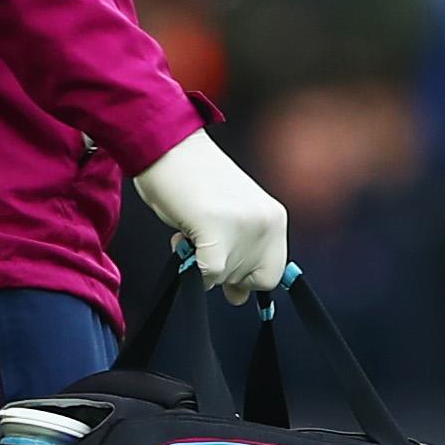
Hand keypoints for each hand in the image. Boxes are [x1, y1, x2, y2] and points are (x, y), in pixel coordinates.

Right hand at [134, 128, 289, 301]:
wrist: (168, 146)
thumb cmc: (194, 181)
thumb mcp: (232, 216)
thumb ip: (242, 253)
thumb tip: (239, 298)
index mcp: (275, 218)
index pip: (274, 274)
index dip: (247, 278)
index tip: (226, 270)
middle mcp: (266, 223)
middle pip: (250, 280)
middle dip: (223, 272)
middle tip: (202, 245)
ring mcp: (244, 226)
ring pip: (225, 277)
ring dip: (201, 263)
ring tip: (190, 230)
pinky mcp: (217, 228)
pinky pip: (208, 273)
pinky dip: (192, 267)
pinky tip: (183, 241)